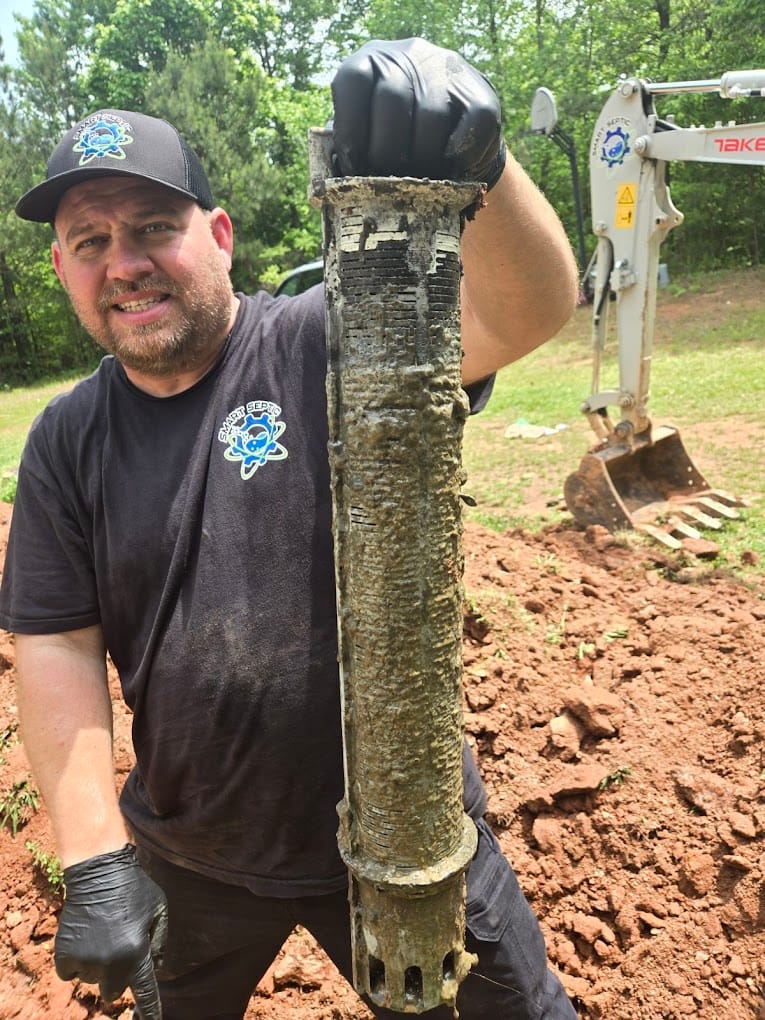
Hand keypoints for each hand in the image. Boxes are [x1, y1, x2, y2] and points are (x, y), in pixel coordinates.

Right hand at [55, 844, 167, 1019]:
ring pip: (92, 981)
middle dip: (118, 976)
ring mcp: (86, 959)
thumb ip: (160, 942)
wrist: (98, 870)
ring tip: (102, 934)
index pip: (145, 994)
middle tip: (118, 949)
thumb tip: (155, 968)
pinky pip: (70, 973)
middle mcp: (111, 962)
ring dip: (97, 966)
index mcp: (137, 952)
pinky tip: (85, 938)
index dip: (149, 1012)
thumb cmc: (134, 888)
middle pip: (113, 991)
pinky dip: (76, 961)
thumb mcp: (159, 910)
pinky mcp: (64, 954)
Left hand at [331, 37, 505, 187]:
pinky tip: (448, 172)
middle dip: (387, 154)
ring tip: (418, 187)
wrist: (452, 137)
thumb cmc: (397, 143)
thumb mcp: (367, 135)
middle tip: (388, 186)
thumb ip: (349, 148)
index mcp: (371, 62)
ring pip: (431, 118)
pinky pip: (469, 131)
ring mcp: (448, 71)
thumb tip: (335, 178)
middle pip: (393, 100)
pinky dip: (456, 160)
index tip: (355, 169)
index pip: (352, 81)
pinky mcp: (482, 96)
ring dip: (423, 162)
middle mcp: (409, 56)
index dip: (351, 132)